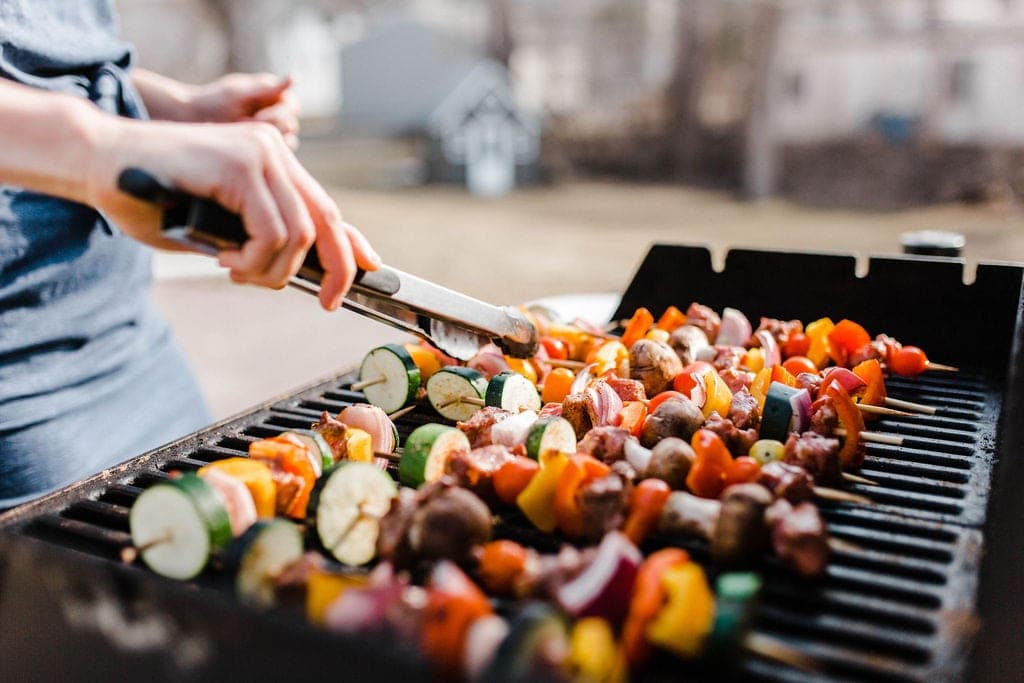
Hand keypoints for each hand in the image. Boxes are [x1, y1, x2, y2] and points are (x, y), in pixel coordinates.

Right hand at [86, 116, 377, 309]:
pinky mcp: (241, 165)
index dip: (351, 243)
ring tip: (235, 272)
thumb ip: (257, 241)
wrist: (98, 161)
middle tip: (326, 302)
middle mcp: (273, 152)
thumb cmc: (150, 198)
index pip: (325, 207)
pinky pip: (273, 232)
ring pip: (300, 236)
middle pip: (327, 220)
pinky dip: (254, 260)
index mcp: (271, 162)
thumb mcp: (217, 228)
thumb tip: (301, 271)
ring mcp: (259, 154)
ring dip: (271, 272)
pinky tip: (225, 261)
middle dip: (336, 270)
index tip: (370, 269)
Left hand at [189, 73, 299, 147]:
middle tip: (248, 126)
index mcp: (271, 93)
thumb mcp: (240, 94)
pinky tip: (246, 146)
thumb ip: (268, 88)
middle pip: (291, 124)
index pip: (292, 105)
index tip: (261, 114)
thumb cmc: (213, 102)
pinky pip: (275, 154)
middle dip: (272, 126)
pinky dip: (264, 151)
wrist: (190, 120)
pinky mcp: (260, 146)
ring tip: (243, 135)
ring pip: (287, 141)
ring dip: (268, 140)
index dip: (282, 112)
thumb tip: (294, 77)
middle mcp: (273, 111)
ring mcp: (267, 130)